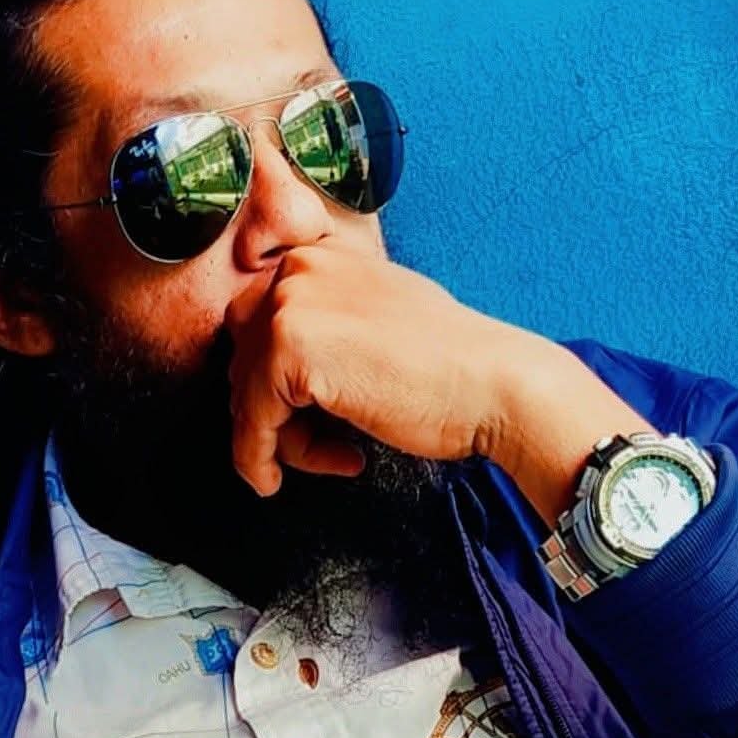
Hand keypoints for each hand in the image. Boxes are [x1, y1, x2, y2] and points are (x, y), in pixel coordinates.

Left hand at [224, 240, 553, 496]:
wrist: (493, 385)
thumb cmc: (448, 366)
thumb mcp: (374, 320)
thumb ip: (323, 327)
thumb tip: (272, 368)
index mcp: (318, 259)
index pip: (258, 328)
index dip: (276, 383)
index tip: (305, 416)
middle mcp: (297, 271)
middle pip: (244, 358)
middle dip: (274, 410)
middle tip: (323, 441)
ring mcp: (288, 306)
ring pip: (245, 394)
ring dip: (283, 439)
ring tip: (337, 453)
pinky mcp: (288, 351)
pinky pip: (249, 424)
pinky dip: (258, 460)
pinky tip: (282, 479)